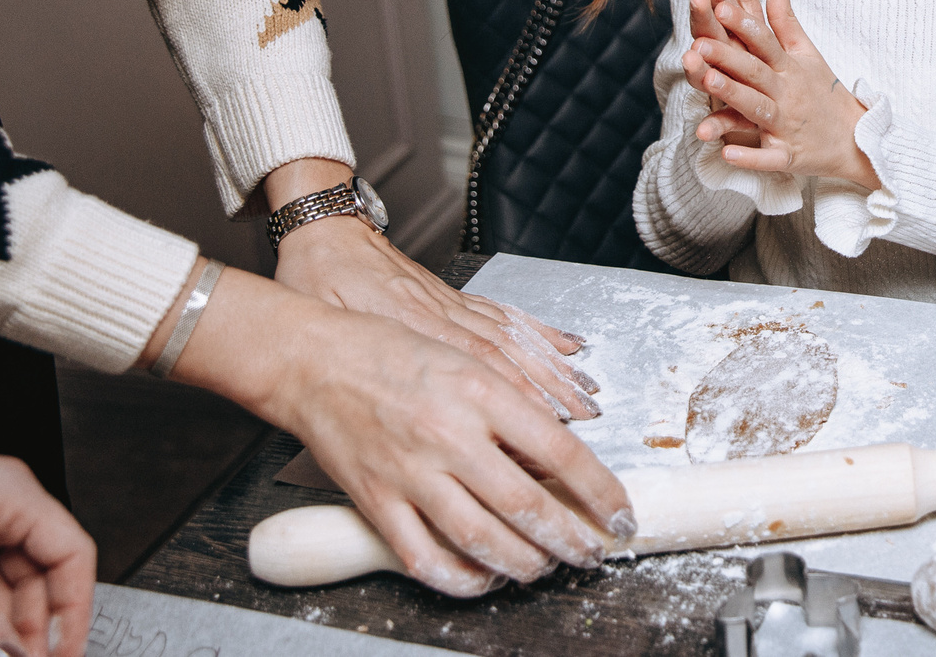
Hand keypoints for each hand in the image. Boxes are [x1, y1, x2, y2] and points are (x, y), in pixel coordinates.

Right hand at [168, 265, 633, 593]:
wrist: (315, 361)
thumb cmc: (393, 354)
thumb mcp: (469, 361)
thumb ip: (515, 406)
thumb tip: (561, 455)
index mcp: (482, 391)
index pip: (561, 452)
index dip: (600, 492)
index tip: (620, 514)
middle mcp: (450, 435)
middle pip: (528, 506)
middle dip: (573, 539)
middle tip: (595, 552)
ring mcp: (411, 473)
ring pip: (484, 540)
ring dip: (526, 564)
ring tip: (546, 567)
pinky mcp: (377, 502)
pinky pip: (426, 558)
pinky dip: (462, 580)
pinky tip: (484, 580)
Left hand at [266, 158, 598, 421]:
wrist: (324, 231)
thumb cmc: (314, 280)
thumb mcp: (325, 323)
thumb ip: (358, 359)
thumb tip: (377, 403)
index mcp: (410, 327)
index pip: (475, 369)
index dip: (515, 397)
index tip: (546, 425)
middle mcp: (441, 315)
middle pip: (507, 356)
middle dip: (551, 389)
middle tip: (586, 415)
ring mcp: (452, 304)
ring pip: (513, 336)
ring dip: (553, 366)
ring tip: (587, 388)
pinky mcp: (453, 295)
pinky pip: (504, 313)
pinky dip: (539, 330)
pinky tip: (565, 344)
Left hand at [684, 0, 878, 190]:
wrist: (856, 139)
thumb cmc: (823, 93)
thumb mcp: (807, 53)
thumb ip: (784, 20)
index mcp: (789, 66)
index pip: (764, 40)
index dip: (742, 24)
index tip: (719, 5)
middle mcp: (786, 93)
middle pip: (755, 71)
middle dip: (728, 57)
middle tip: (699, 42)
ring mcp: (787, 125)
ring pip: (758, 109)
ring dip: (734, 96)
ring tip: (709, 82)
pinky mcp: (788, 157)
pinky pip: (768, 159)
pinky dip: (749, 157)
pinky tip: (725, 153)